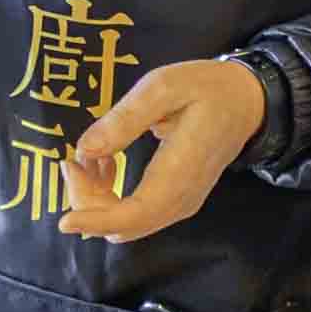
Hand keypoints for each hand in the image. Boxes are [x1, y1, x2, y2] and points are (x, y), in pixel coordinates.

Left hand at [57, 59, 264, 243]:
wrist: (246, 102)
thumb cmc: (205, 88)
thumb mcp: (163, 87)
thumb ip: (125, 118)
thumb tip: (84, 150)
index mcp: (181, 170)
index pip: (137, 213)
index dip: (98, 220)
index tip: (64, 220)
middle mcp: (182, 198)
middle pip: (124, 224)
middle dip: (88, 201)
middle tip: (71, 161)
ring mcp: (180, 204)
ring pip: (126, 223)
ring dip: (96, 200)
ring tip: (86, 159)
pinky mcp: (174, 201)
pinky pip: (135, 213)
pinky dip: (109, 198)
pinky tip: (103, 164)